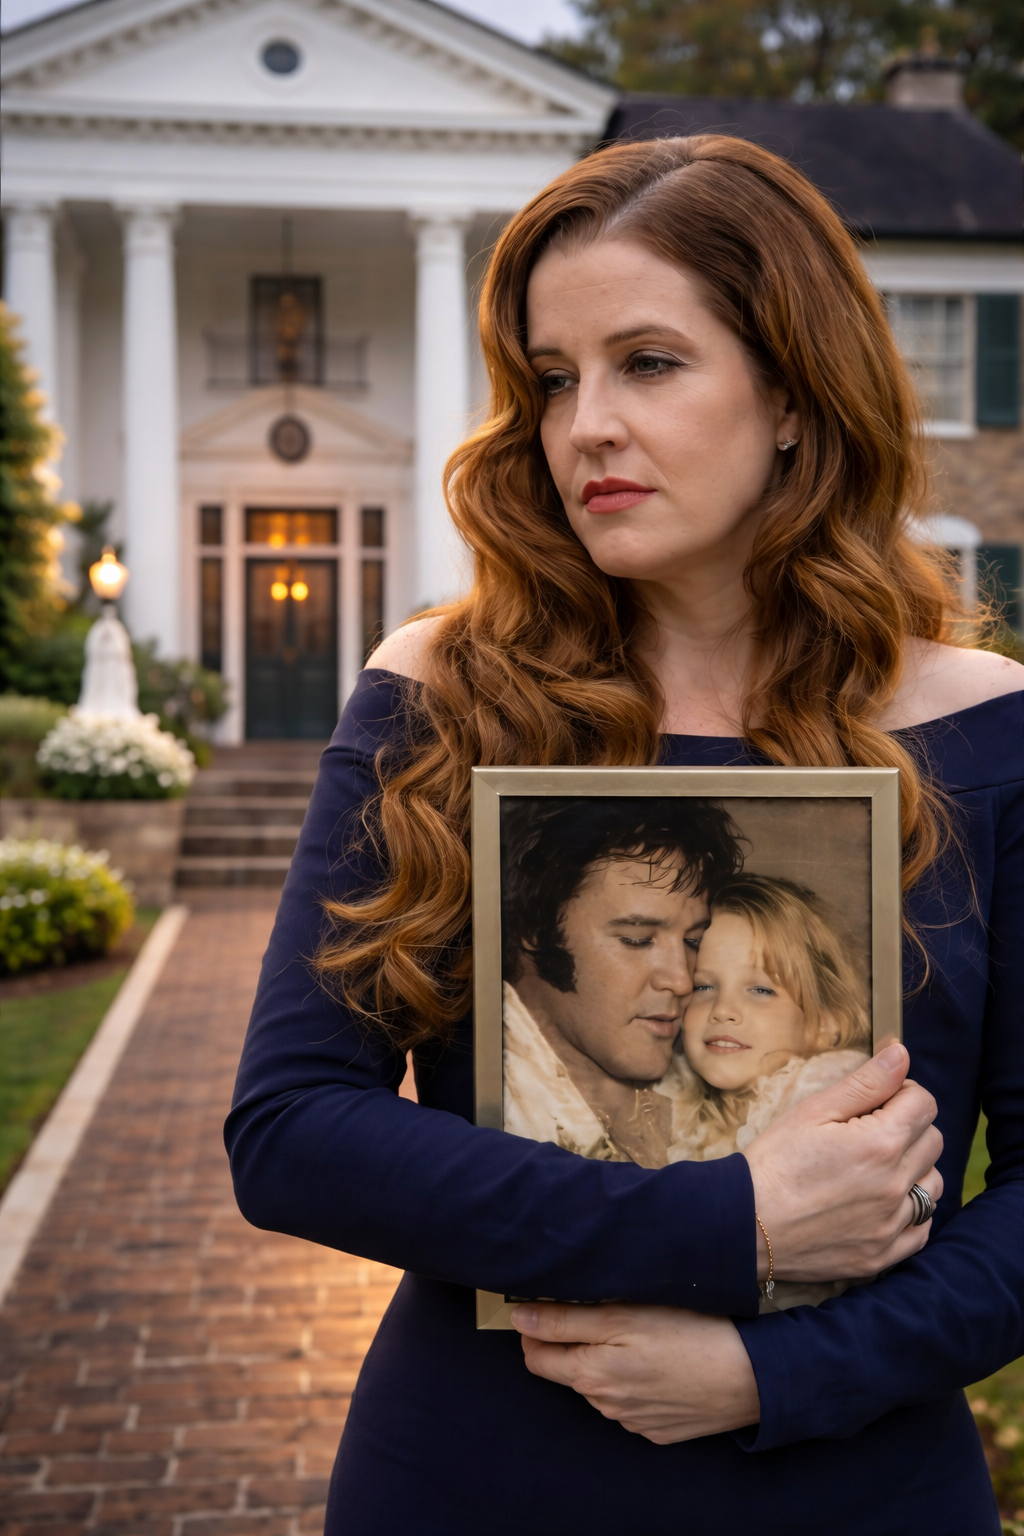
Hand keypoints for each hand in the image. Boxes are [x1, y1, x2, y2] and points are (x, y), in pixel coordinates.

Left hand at [512, 1302, 759, 1443]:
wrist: (751, 1378)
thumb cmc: (688, 1333)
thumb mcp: (622, 1315)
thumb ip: (564, 1320)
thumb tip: (517, 1319)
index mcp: (589, 1374)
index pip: (535, 1356)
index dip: (538, 1327)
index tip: (555, 1304)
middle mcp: (604, 1405)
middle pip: (567, 1370)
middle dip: (573, 1343)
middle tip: (605, 1313)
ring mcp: (632, 1421)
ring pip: (600, 1385)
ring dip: (606, 1361)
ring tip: (640, 1335)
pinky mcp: (658, 1430)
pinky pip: (630, 1402)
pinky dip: (634, 1381)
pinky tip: (660, 1362)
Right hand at [745, 1042, 943, 1282]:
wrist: (745, 1223)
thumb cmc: (774, 1162)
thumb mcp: (813, 1110)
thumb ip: (865, 1082)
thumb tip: (901, 1055)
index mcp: (881, 1143)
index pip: (924, 1104)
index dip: (903, 1093)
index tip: (880, 1099)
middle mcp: (896, 1185)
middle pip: (932, 1141)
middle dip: (910, 1126)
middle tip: (871, 1130)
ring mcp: (891, 1224)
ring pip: (932, 1185)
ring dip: (914, 1169)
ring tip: (875, 1168)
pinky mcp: (882, 1255)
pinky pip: (922, 1229)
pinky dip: (910, 1213)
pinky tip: (880, 1203)